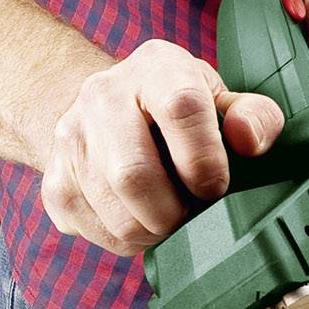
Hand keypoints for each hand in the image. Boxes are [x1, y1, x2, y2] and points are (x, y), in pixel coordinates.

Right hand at [38, 42, 286, 255]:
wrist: (106, 109)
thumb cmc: (176, 109)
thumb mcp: (220, 99)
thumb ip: (253, 116)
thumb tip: (249, 140)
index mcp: (156, 67)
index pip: (180, 107)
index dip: (204, 159)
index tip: (215, 185)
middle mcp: (102, 96)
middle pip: (133, 174)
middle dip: (175, 211)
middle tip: (192, 210)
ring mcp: (70, 138)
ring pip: (116, 215)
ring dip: (155, 231)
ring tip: (168, 213)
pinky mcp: (55, 181)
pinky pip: (96, 234)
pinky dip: (128, 240)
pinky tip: (139, 216)